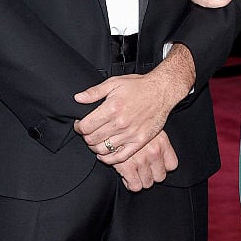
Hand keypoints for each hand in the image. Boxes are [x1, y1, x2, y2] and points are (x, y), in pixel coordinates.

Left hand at [73, 54, 191, 164]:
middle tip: (89, 132)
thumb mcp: (114, 82)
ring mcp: (130, 134)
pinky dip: (109, 158)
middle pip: (92, 139)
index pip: (85, 126)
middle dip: (86, 136)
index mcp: (112, 108)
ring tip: (97, 140)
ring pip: (103, 149)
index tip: (80, 124)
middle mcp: (120, 123)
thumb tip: (78, 98)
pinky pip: (120, 157)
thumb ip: (94, 92)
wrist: (162, 91)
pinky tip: (105, 153)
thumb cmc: (139, 86)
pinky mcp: (140, 141)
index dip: (79, 127)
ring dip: (95, 146)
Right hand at [113, 130, 178, 190]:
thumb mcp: (149, 128)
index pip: (172, 165)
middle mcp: (154, 152)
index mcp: (162, 142)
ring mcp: (141, 160)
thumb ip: (157, 142)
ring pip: (148, 183)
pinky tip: (127, 175)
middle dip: (151, 175)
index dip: (163, 167)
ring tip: (134, 171)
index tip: (156, 165)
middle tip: (143, 169)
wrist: (110, 124)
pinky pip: (135, 186)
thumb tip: (161, 156)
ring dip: (141, 180)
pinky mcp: (127, 167)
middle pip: (160, 177)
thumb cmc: (130, 125)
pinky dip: (131, 184)